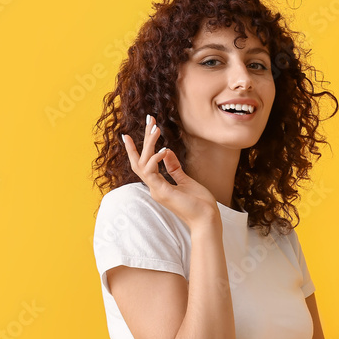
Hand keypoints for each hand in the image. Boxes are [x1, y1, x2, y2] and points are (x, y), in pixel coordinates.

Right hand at [122, 114, 219, 228]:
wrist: (207, 220)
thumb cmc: (199, 203)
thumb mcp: (186, 180)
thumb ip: (174, 168)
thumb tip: (167, 152)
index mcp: (158, 185)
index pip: (143, 164)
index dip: (137, 149)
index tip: (132, 133)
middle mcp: (154, 187)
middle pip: (140, 160)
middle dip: (143, 139)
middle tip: (149, 119)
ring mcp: (156, 190)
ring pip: (142, 164)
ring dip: (148, 144)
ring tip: (155, 129)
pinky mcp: (162, 192)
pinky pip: (152, 173)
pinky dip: (156, 159)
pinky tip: (164, 149)